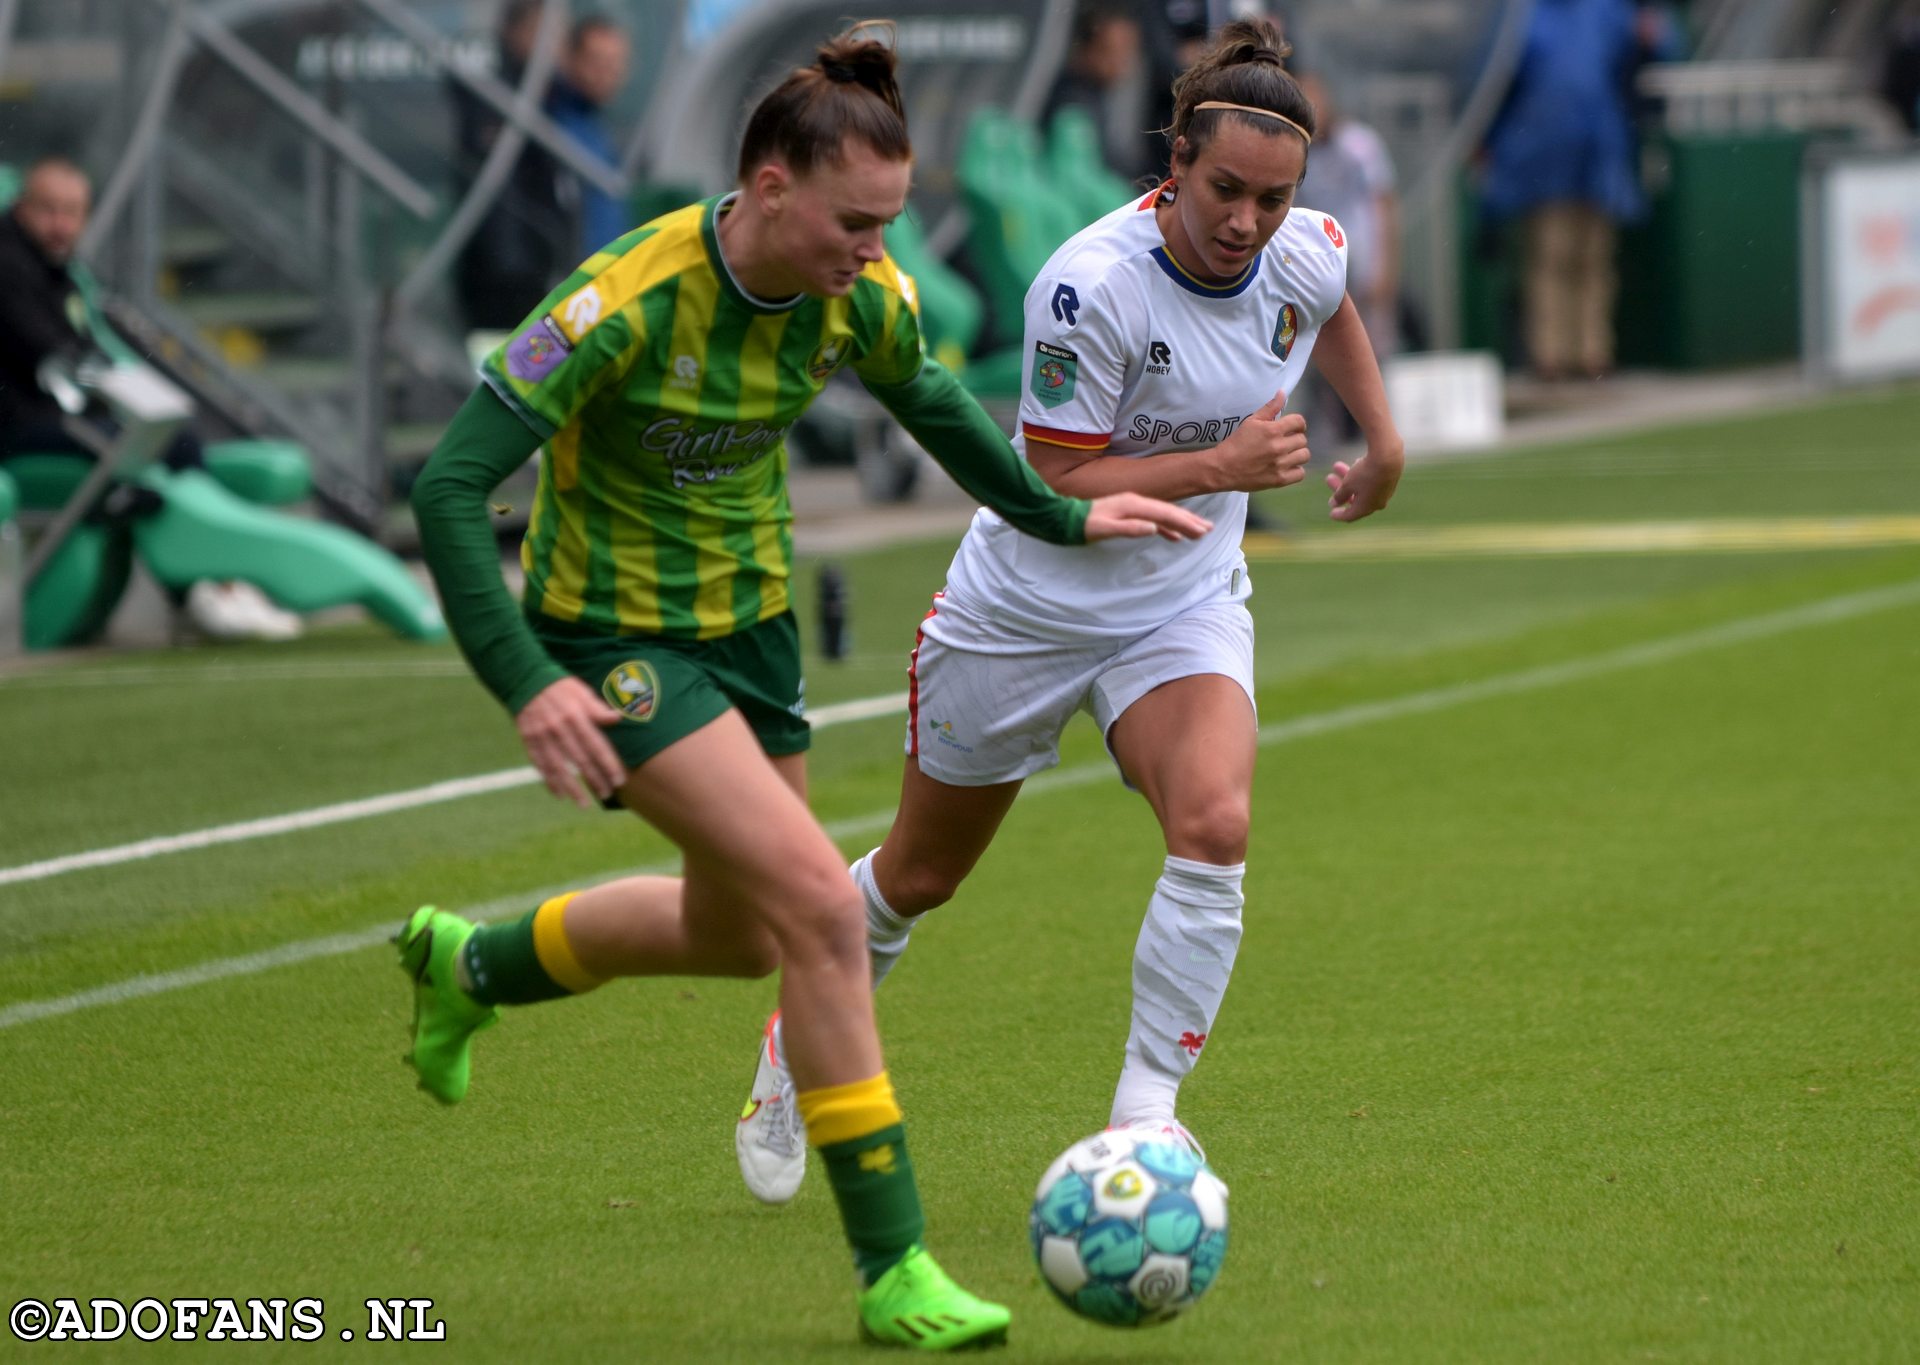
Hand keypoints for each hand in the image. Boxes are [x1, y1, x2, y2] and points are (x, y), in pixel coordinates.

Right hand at [515, 677, 627, 807]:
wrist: (524, 678)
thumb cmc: (559, 686)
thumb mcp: (581, 691)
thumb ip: (598, 709)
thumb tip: (617, 719)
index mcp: (575, 716)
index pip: (596, 745)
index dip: (608, 764)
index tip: (619, 781)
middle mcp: (559, 728)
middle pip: (580, 760)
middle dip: (594, 779)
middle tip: (606, 794)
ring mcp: (542, 736)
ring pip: (559, 768)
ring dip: (572, 788)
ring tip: (583, 804)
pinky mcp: (528, 740)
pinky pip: (539, 765)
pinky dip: (549, 781)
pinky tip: (559, 795)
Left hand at [1084, 491, 1213, 541]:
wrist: (1062, 518)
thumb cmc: (1081, 525)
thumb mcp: (1103, 529)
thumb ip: (1128, 528)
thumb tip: (1154, 527)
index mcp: (1132, 505)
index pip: (1165, 513)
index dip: (1185, 522)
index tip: (1202, 531)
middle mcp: (1135, 502)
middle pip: (1168, 510)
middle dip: (1189, 520)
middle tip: (1209, 529)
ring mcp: (1131, 507)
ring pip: (1162, 514)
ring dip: (1181, 522)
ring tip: (1199, 531)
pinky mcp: (1127, 514)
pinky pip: (1152, 519)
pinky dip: (1166, 527)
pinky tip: (1174, 536)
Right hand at [1212, 391, 1311, 492]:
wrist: (1223, 468)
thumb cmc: (1236, 443)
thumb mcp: (1251, 421)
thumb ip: (1270, 407)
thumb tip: (1283, 393)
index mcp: (1273, 430)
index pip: (1299, 422)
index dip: (1297, 424)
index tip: (1292, 428)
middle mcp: (1279, 447)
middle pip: (1302, 439)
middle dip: (1295, 439)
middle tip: (1285, 442)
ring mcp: (1280, 464)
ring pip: (1304, 455)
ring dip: (1297, 454)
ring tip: (1287, 455)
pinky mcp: (1279, 479)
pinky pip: (1300, 474)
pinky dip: (1296, 470)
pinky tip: (1287, 467)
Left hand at [1325, 443, 1404, 522]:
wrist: (1388, 457)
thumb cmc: (1365, 473)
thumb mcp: (1348, 485)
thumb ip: (1340, 496)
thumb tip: (1333, 504)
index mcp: (1365, 508)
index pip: (1350, 516)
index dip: (1339, 515)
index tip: (1331, 513)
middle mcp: (1377, 503)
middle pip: (1354, 500)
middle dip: (1339, 489)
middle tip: (1328, 478)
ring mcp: (1384, 493)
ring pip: (1362, 488)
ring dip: (1348, 478)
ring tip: (1336, 465)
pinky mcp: (1390, 481)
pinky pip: (1371, 482)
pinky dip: (1361, 476)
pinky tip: (1356, 463)